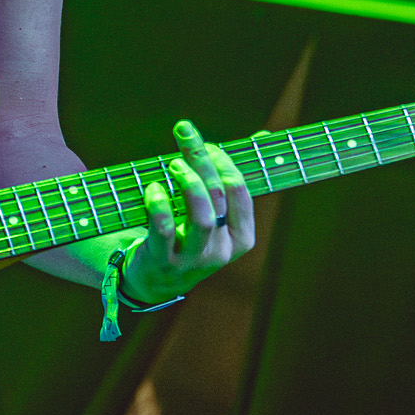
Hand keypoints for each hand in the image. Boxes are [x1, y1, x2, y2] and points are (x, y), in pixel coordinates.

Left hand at [122, 120, 255, 304]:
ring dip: (188, 183)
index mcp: (240, 237)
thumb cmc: (188, 234)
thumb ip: (233, 177)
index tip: (208, 145)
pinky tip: (153, 188)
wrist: (155, 280)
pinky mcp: (164, 262)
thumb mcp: (214, 213)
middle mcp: (221, 250)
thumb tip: (262, 136)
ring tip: (173, 163)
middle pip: (218, 198)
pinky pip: (164, 230)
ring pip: (201, 218)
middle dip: (202, 160)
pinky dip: (159, 204)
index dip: (225, 163)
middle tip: (184, 134)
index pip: (240, 192)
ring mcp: (193, 260)